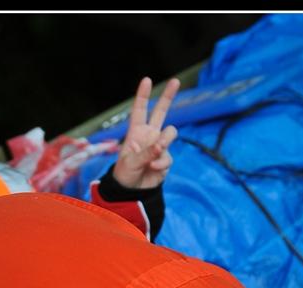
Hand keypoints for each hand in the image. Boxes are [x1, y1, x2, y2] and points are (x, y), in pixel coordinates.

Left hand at [112, 76, 179, 190]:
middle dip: (168, 96)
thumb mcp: (131, 162)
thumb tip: (162, 146)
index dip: (143, 96)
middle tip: (176, 81)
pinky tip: (153, 169)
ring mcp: (159, 146)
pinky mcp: (165, 158)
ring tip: (157, 151)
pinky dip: (161, 163)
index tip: (147, 80)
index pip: (139, 110)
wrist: (131, 191)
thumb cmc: (125, 174)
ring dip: (165, 141)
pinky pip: (168, 156)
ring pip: (170, 134)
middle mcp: (149, 135)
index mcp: (136, 132)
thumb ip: (147, 152)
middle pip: (161, 112)